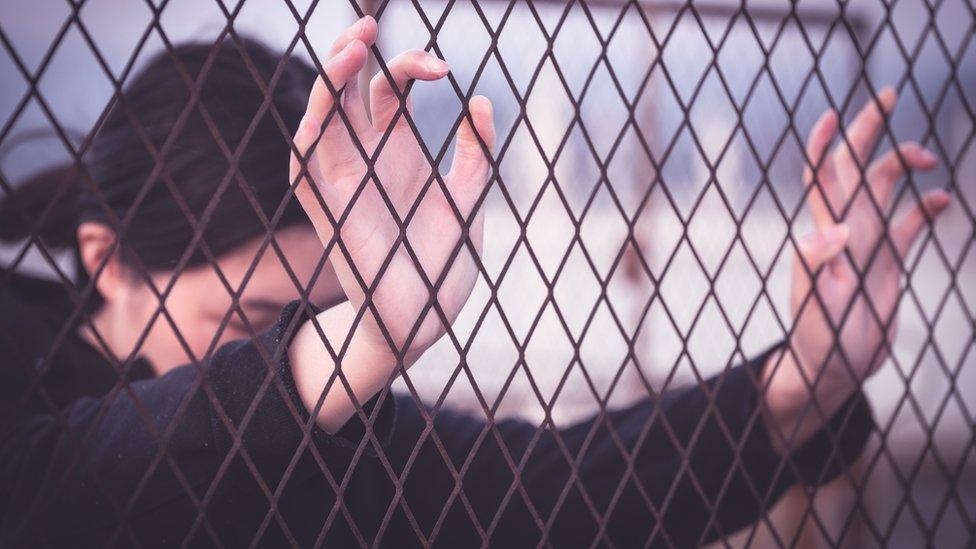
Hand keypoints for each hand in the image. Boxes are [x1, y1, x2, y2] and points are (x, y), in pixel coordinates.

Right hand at [290, 16, 494, 357]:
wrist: (426, 322)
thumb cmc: (442, 262)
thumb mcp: (468, 199)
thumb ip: (476, 153)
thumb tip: (482, 99)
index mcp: (398, 150)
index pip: (389, 88)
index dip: (410, 66)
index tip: (443, 67)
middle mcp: (366, 160)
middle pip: (345, 92)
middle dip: (351, 56)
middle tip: (367, 26)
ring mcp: (344, 186)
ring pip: (321, 122)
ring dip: (329, 88)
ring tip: (348, 53)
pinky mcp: (332, 218)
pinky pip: (306, 176)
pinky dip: (308, 146)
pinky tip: (318, 120)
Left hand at [763, 88, 949, 448]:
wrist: (834, 369)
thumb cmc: (817, 339)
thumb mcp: (814, 305)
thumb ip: (816, 266)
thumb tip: (833, 231)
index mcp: (827, 233)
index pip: (820, 177)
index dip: (824, 144)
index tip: (833, 113)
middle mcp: (847, 230)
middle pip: (857, 168)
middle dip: (869, 130)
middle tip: (888, 94)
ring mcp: (868, 243)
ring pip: (886, 187)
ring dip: (905, 163)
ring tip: (928, 159)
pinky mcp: (888, 261)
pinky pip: (910, 223)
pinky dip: (927, 206)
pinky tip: (943, 201)